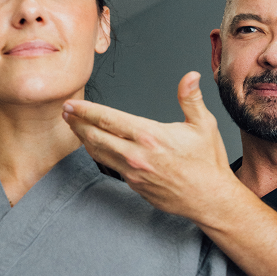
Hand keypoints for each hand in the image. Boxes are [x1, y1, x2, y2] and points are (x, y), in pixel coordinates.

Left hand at [62, 72, 242, 225]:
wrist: (210, 199)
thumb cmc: (207, 163)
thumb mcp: (203, 125)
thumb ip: (191, 98)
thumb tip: (190, 76)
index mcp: (150, 136)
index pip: (108, 119)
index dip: (86, 111)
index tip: (73, 104)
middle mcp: (136, 155)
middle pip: (96, 136)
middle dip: (78, 122)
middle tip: (66, 112)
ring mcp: (133, 173)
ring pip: (99, 153)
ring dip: (83, 138)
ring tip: (74, 126)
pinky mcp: (134, 185)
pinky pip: (110, 166)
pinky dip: (98, 153)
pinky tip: (95, 146)